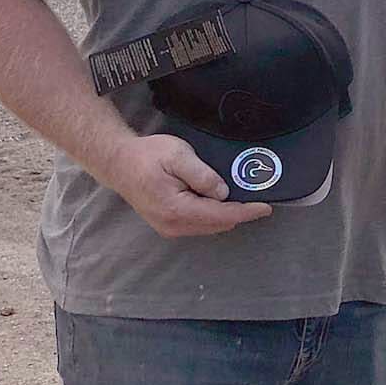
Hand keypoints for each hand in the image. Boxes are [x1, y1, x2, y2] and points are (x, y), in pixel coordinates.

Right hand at [107, 134, 272, 238]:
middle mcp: (173, 225)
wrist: (120, 163)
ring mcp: (169, 228)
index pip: (221, 215)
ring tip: (240, 196)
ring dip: (226, 214)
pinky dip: (213, 215)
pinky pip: (199, 224)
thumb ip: (202, 175)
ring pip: (210, 226)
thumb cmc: (148, 156)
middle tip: (255, 195)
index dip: (246, 211)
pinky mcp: (168, 225)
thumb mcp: (178, 156)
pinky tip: (218, 199)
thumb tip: (223, 192)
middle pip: (218, 224)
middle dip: (239, 213)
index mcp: (177, 209)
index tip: (266, 207)